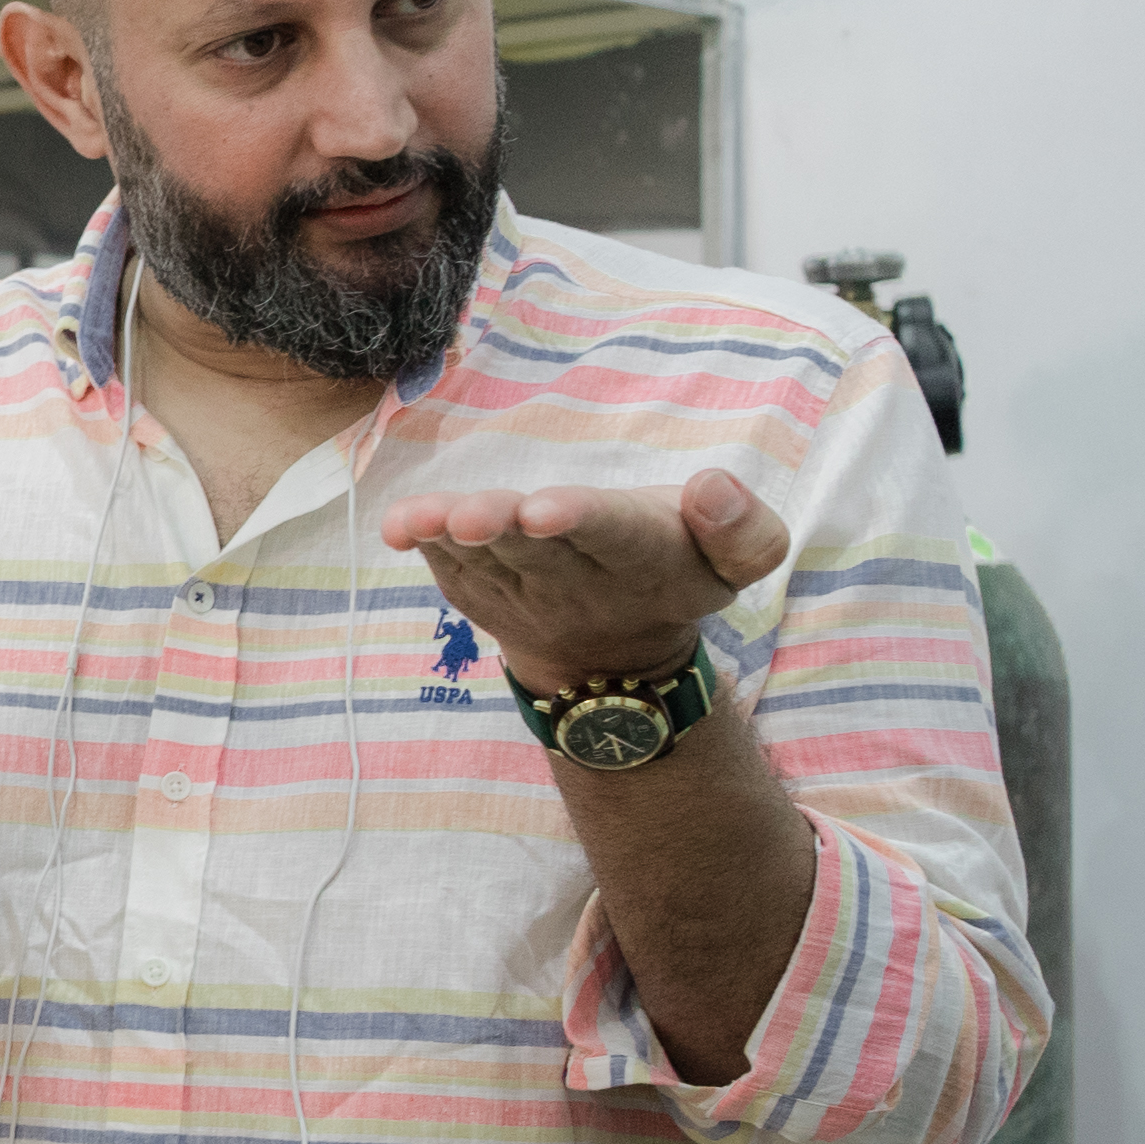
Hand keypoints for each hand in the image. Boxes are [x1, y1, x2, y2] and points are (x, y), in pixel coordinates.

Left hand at [379, 469, 792, 695]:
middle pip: (535, 549)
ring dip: (448, 537)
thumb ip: (746, 533)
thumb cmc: (676, 571)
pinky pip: (450, 570)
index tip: (545, 509)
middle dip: (502, 527)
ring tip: (419, 520)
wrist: (613, 655)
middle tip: (471, 517)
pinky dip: (423, 547)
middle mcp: (576, 579)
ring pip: (483, 560)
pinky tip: (398, 525)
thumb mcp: (739, 562)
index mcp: (644, 559)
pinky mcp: (480, 593)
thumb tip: (714, 488)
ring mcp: (521, 590)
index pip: (612, 534)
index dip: (580, 519)